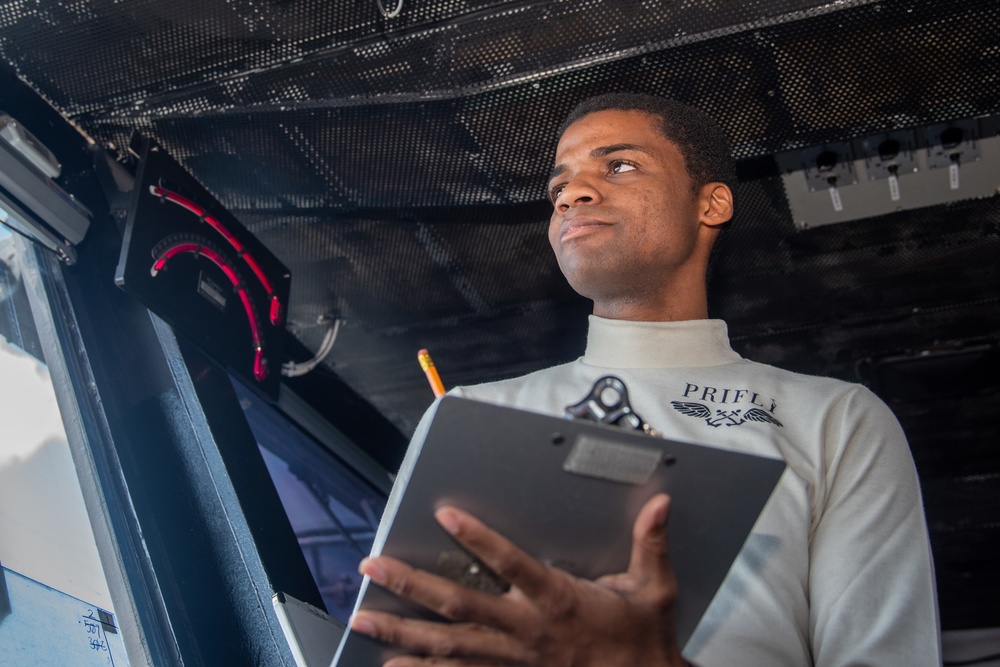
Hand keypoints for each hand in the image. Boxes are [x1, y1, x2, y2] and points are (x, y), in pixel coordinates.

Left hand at [349, 493, 684, 666]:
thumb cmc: (643, 640)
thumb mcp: (655, 590)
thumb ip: (650, 545)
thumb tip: (660, 503)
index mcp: (558, 600)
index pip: (511, 564)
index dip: (478, 539)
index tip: (445, 513)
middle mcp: (526, 631)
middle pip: (459, 607)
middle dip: (411, 586)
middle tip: (372, 567)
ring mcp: (512, 660)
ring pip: (448, 645)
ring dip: (402, 631)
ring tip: (363, 619)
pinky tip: (393, 666)